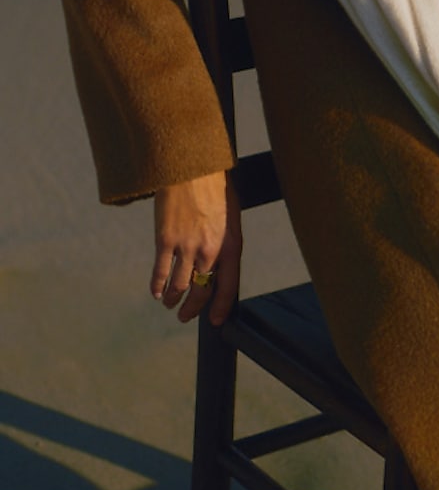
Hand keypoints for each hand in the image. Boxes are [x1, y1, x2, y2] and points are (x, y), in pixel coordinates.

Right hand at [151, 171, 242, 324]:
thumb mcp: (231, 217)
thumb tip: (217, 264)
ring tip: (169, 303)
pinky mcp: (165, 240)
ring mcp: (187, 247)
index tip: (215, 321)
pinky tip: (155, 292)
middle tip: (186, 316)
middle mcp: (211, 251)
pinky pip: (160, 272)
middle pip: (202, 291)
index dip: (220, 307)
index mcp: (232, 245)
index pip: (228, 286)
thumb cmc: (215, 189)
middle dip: (193, 308)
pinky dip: (157, 286)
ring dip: (173, 298)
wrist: (192, 168)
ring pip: (179, 286)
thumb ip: (225, 242)